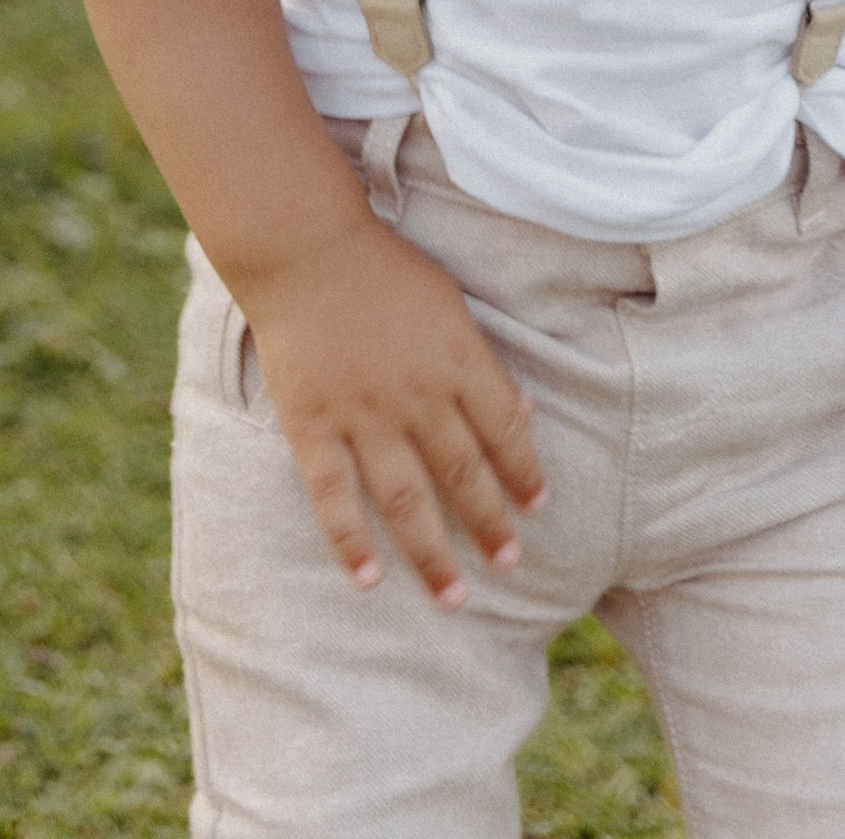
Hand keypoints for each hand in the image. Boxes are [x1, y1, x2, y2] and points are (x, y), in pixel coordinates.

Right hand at [237, 216, 544, 606]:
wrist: (307, 249)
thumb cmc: (383, 269)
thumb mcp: (450, 303)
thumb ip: (482, 363)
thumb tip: (525, 411)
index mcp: (456, 360)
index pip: (505, 430)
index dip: (524, 472)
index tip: (537, 508)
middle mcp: (418, 397)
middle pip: (463, 473)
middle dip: (490, 522)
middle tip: (510, 563)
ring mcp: (364, 416)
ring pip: (406, 499)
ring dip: (432, 552)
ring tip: (452, 595)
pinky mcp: (314, 426)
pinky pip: (334, 496)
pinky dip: (350, 541)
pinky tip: (367, 578)